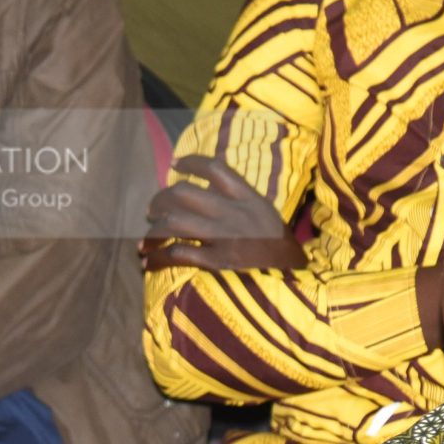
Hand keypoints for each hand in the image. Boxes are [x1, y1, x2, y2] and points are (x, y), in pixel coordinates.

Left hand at [141, 155, 307, 274]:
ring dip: (153, 231)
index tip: (173, 165)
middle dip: (160, 200)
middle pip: (184, 194)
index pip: (215, 169)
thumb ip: (242, 204)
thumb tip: (212, 196)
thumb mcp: (268, 216)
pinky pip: (178, 254)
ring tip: (145, 240)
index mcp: (249, 198)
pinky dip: (158, 257)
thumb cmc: (282, 251)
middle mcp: (234, 212)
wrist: (297, 280)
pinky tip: (149, 261)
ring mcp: (225, 236)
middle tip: (151, 210)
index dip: (190, 163)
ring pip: (174, 223)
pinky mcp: (217, 262)